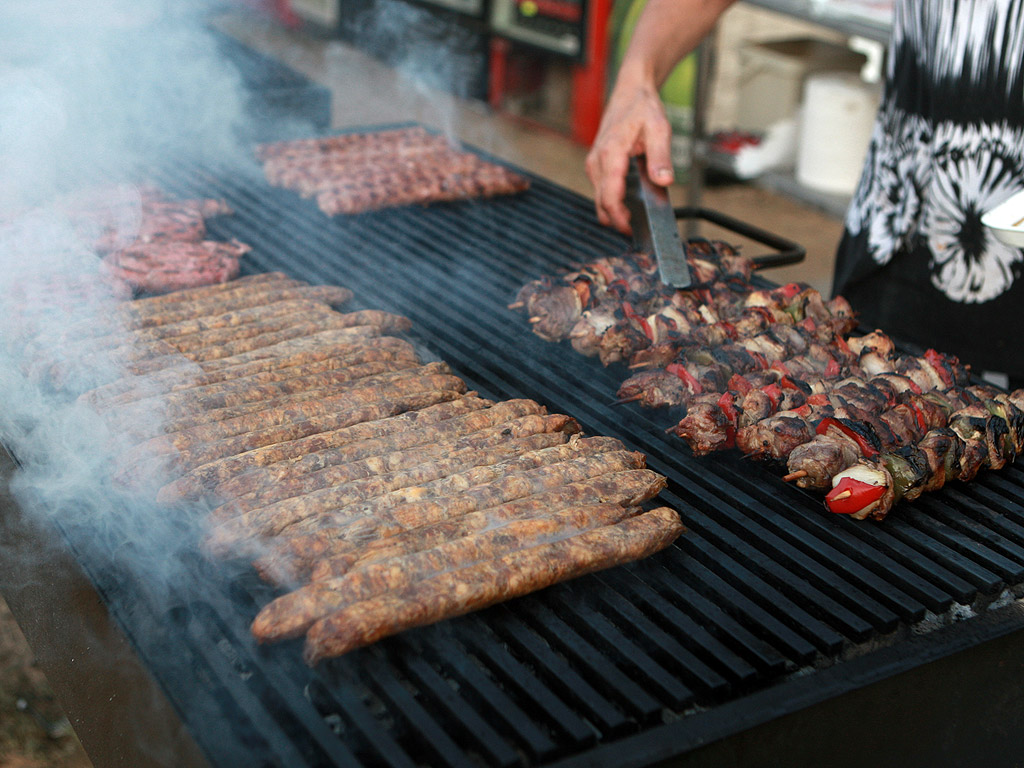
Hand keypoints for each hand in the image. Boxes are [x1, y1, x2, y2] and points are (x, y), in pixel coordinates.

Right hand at [585, 81, 674, 233]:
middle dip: (616, 219)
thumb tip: (664, 180)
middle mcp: (597, 161)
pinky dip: (611, 200)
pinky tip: (627, 201)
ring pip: (599, 199)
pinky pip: (600, 190)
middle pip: (601, 204)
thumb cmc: (643, 107)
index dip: (619, 218)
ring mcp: (594, 164)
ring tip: (634, 215)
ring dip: (613, 210)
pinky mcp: (595, 165)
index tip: (631, 228)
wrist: (630, 91)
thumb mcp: (659, 129)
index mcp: (611, 154)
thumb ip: (660, 156)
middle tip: (637, 226)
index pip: (609, 197)